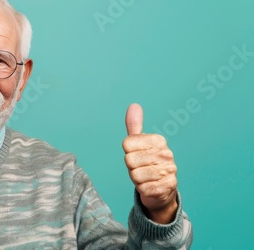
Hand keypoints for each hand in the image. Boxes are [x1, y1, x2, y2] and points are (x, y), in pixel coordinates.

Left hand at [123, 103, 177, 223]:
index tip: (137, 155)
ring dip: (137, 179)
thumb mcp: (139, 144)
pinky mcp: (167, 187)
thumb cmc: (146, 164)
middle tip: (141, 168)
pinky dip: (143, 189)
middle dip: (131, 167)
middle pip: (129, 160)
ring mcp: (168, 171)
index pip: (127, 144)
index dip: (128, 152)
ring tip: (146, 177)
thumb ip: (134, 126)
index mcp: (158, 140)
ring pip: (135, 175)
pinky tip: (151, 186)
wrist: (161, 189)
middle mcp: (166, 154)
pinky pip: (142, 188)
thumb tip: (134, 105)